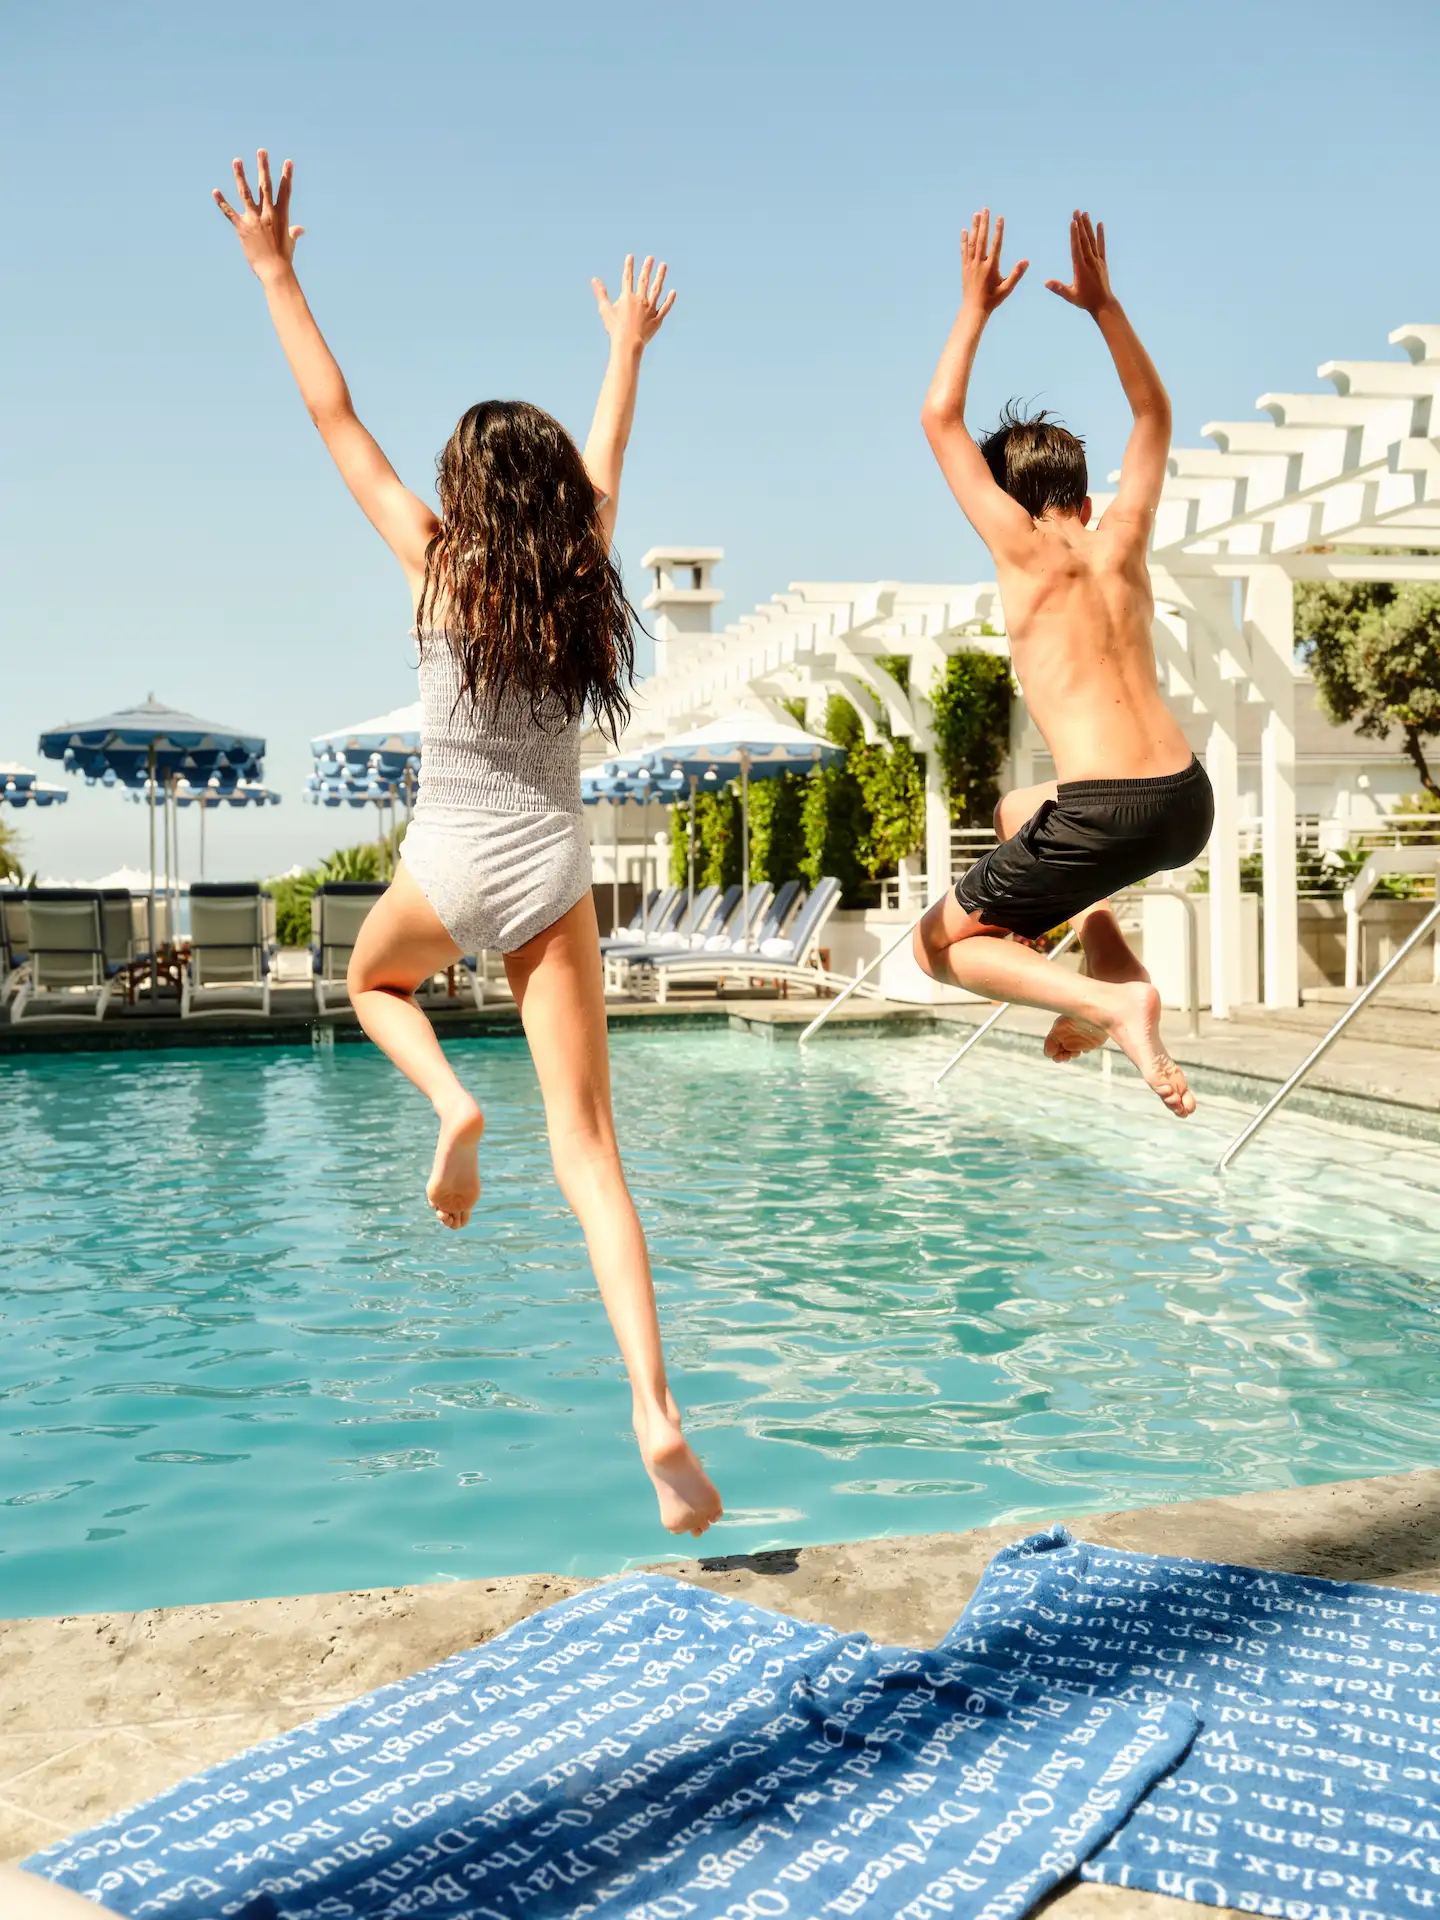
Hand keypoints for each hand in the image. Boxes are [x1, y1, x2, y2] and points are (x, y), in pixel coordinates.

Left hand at [213, 150, 303, 282]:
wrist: (275, 271)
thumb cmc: (284, 259)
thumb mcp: (290, 243)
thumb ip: (294, 233)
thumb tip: (300, 229)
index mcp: (281, 216)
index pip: (285, 191)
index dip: (286, 175)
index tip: (287, 161)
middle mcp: (267, 214)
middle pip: (265, 185)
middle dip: (263, 167)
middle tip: (261, 151)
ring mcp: (254, 220)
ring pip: (246, 193)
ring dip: (240, 176)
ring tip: (237, 161)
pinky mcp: (242, 228)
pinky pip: (229, 213)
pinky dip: (222, 202)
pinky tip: (215, 191)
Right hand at [592, 255, 675, 353]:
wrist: (628, 344)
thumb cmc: (615, 328)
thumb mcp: (605, 310)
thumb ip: (601, 293)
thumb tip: (594, 279)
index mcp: (627, 297)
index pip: (627, 278)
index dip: (628, 266)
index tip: (630, 256)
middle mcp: (640, 300)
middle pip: (644, 280)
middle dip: (647, 267)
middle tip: (651, 258)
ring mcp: (650, 309)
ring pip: (657, 290)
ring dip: (660, 277)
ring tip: (663, 266)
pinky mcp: (657, 319)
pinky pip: (665, 307)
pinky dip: (670, 300)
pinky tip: (673, 292)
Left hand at [959, 209, 1027, 314]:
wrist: (974, 310)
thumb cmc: (993, 300)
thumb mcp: (1007, 288)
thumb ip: (1016, 274)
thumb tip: (1026, 261)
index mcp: (991, 268)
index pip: (996, 245)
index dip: (998, 230)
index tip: (1000, 218)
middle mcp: (979, 264)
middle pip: (982, 239)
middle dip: (984, 223)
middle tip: (985, 209)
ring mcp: (970, 265)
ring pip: (972, 243)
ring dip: (974, 228)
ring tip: (976, 214)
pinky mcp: (964, 268)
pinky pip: (964, 251)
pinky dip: (964, 240)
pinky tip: (964, 230)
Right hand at [1046, 210, 1113, 313]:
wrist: (1103, 303)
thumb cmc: (1085, 300)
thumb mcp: (1070, 295)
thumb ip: (1059, 288)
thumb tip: (1046, 283)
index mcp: (1080, 268)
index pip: (1076, 248)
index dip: (1075, 235)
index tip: (1073, 222)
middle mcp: (1090, 262)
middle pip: (1084, 240)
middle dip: (1080, 225)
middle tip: (1077, 211)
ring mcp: (1097, 261)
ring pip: (1092, 241)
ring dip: (1088, 226)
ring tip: (1085, 213)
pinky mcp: (1102, 262)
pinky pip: (1102, 246)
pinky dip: (1101, 235)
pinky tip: (1100, 224)